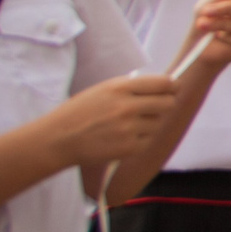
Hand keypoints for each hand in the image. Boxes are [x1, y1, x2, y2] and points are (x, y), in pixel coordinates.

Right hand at [57, 74, 182, 167]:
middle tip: (155, 107)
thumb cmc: (80, 112)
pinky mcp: (129, 148)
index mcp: (120, 87)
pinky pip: (148, 141)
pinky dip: (140, 140)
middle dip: (165, 104)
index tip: (173, 88)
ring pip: (159, 123)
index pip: (163, 83)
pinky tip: (122, 138)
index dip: (172, 86)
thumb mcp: (103, 90)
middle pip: (168, 103)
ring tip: (127, 125)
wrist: (57, 139)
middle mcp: (127, 107)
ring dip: (150, 123)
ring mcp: (129, 128)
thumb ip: (133, 88)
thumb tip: (166, 86)